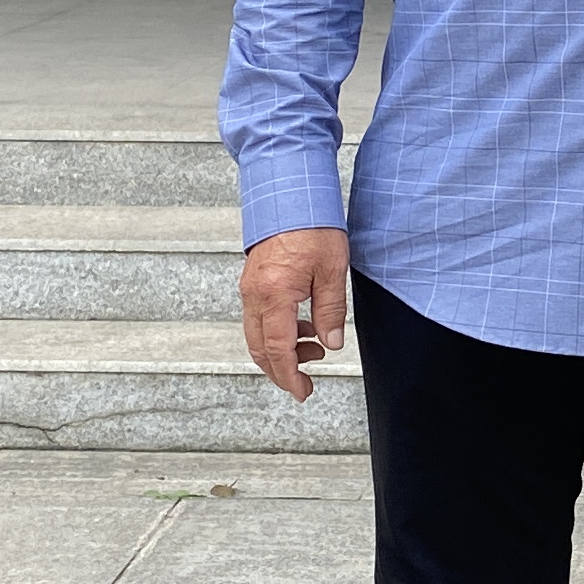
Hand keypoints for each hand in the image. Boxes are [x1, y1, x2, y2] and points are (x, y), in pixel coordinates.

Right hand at [239, 227, 350, 398]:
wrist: (289, 191)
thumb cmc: (312, 224)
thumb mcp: (332, 270)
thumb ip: (331, 311)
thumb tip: (331, 343)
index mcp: (274, 295)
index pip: (278, 351)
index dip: (290, 377)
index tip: (303, 392)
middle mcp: (255, 294)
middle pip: (260, 349)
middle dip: (282, 371)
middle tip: (305, 382)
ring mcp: (250, 287)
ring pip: (257, 335)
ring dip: (281, 351)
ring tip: (314, 348)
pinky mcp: (252, 280)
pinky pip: (258, 318)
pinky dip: (277, 332)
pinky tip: (302, 326)